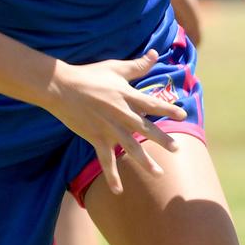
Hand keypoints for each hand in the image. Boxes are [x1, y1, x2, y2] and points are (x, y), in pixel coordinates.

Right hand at [46, 49, 186, 193]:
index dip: (168, 109)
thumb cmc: (89, 75)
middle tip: (177, 149)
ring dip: (145, 163)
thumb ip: (137, 65)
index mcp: (126, 96)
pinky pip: (105, 161)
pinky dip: (112, 176)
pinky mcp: (96, 138)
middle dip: (162, 140)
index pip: (152, 104)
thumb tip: (156, 53)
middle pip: (146, 129)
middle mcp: (121, 114)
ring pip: (130, 149)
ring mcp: (108, 128)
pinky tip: (118, 190)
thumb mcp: (115, 68)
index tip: (182, 115)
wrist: (62, 87)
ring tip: (159, 174)